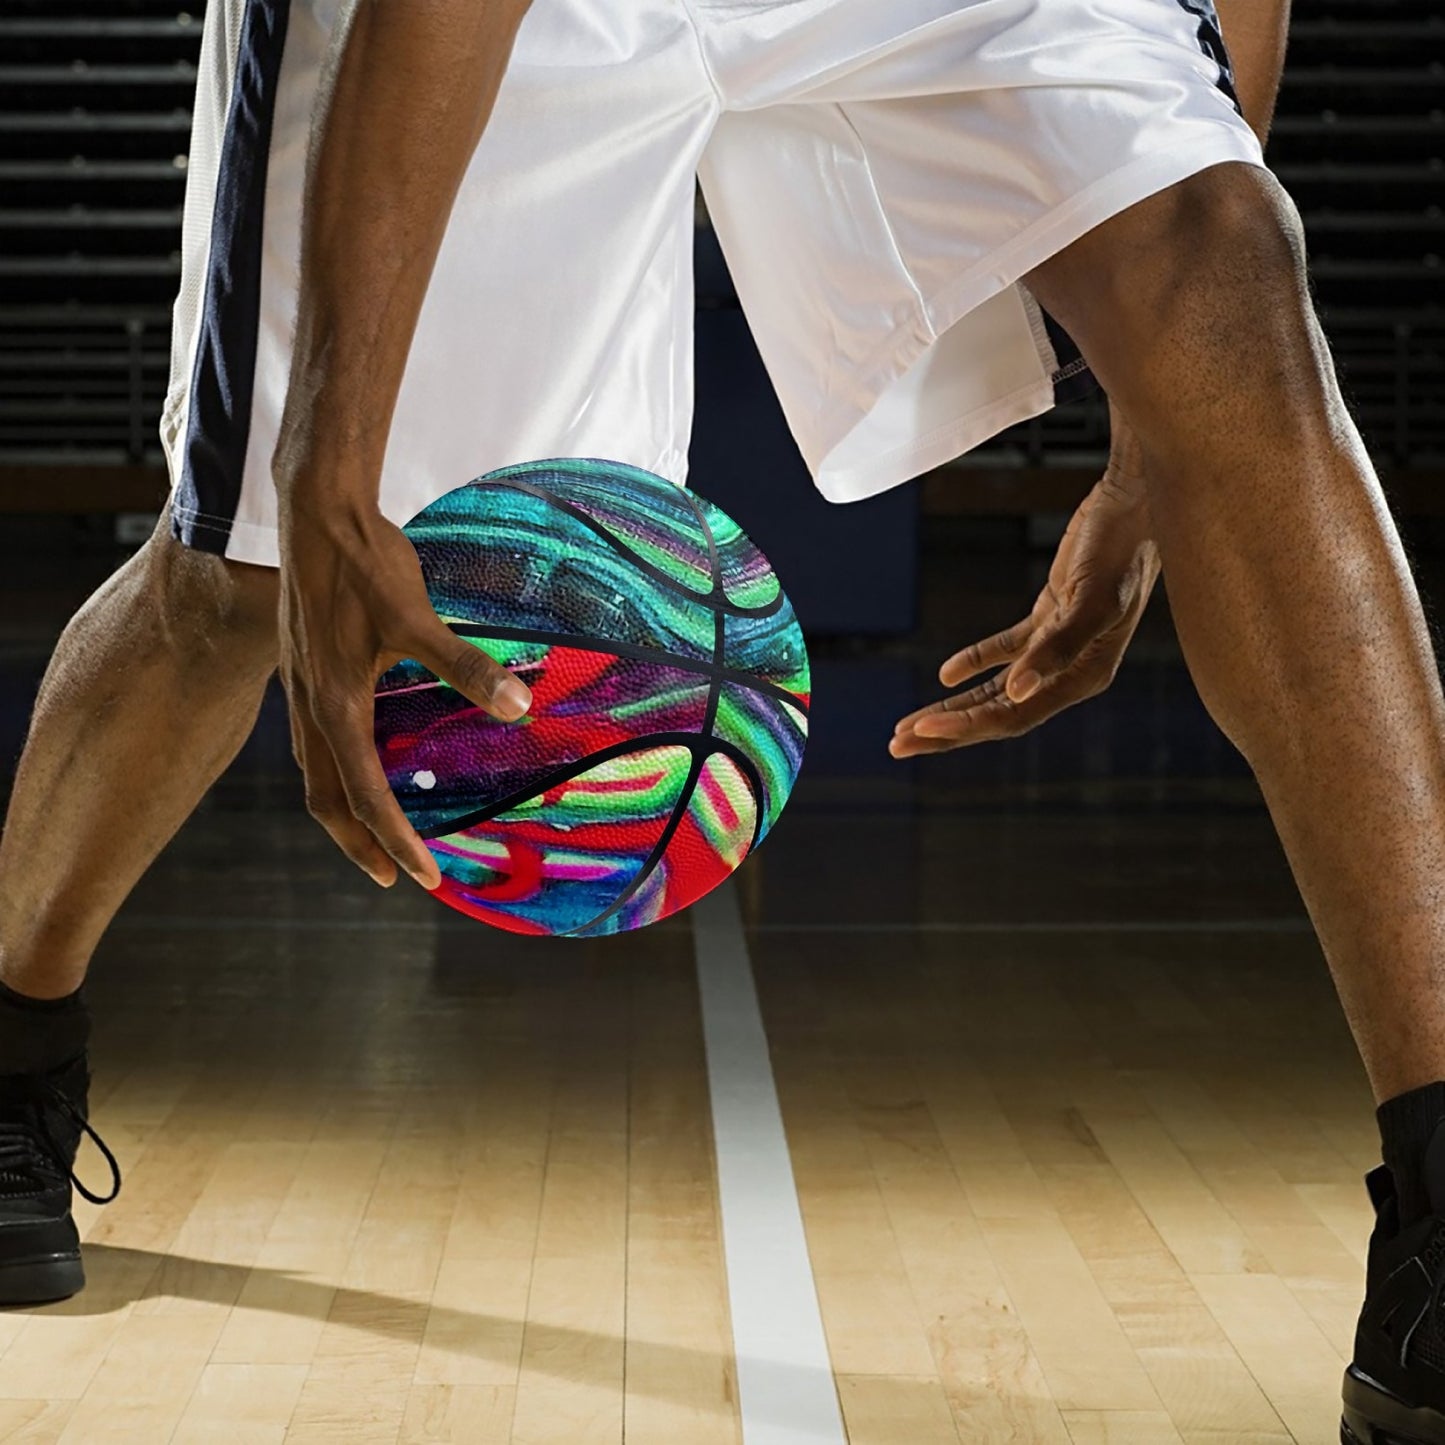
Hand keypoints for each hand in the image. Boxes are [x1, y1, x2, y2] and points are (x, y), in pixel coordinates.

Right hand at [277, 501, 531, 887]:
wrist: (315, 511)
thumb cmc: (365, 563)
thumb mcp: (416, 616)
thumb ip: (464, 665)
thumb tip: (518, 706)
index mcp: (335, 703)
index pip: (363, 794)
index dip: (394, 840)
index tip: (424, 878)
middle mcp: (309, 705)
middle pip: (326, 800)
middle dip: (359, 844)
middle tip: (395, 877)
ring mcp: (301, 688)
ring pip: (314, 772)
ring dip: (344, 812)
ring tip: (375, 835)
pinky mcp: (305, 669)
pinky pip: (314, 742)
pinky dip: (336, 771)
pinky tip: (361, 761)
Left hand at [890, 456, 1158, 756]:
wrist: (1138, 502)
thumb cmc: (1122, 549)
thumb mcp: (1092, 599)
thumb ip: (1057, 648)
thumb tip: (1015, 691)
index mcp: (1084, 676)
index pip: (1013, 715)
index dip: (966, 727)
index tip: (922, 732)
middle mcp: (1071, 671)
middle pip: (998, 712)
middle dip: (948, 730)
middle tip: (898, 745)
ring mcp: (1059, 645)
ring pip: (996, 688)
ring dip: (953, 706)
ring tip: (908, 725)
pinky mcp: (1050, 617)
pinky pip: (1006, 649)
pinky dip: (975, 662)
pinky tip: (946, 674)